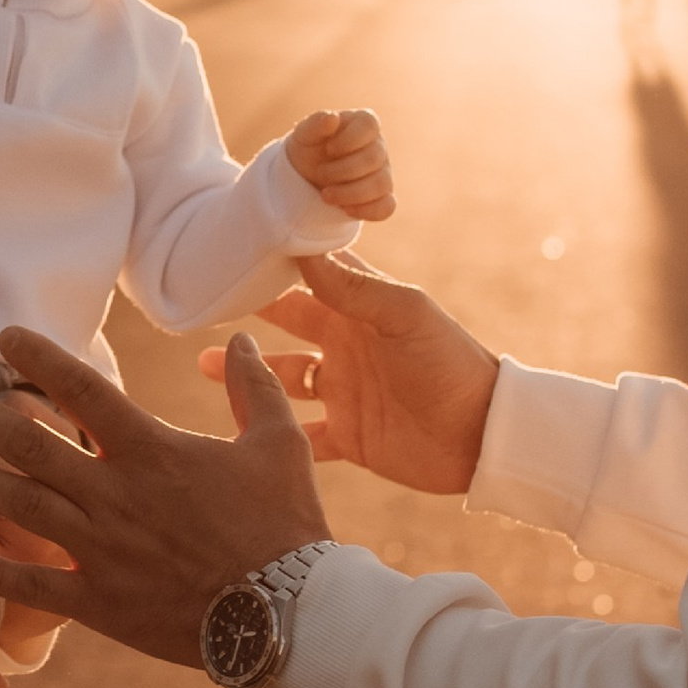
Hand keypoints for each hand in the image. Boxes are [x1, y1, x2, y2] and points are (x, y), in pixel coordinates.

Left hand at [0, 327, 326, 667]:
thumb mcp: (279, 443)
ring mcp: (102, 550)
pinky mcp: (101, 602)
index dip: (41, 359)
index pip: (83, 391)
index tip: (5, 337)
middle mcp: (115, 494)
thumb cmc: (286, 525)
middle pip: (30, 445)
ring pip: (21, 507)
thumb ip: (254, 388)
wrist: (288, 612)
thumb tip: (240, 342)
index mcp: (153, 451)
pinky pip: (36, 585)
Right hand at [198, 251, 499, 496]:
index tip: (233, 249)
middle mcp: (347, 347)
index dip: (277, 265)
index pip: (311, 278)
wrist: (485, 435)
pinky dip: (270, 436)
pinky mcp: (348, 438)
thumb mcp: (406, 315)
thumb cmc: (451, 362)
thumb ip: (356, 287)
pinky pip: (300, 437)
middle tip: (204, 306)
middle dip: (249, 317)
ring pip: (283, 382)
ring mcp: (344, 393)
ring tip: (202, 365)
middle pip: (288, 326)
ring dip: (247, 376)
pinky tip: (236, 434)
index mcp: (360, 311)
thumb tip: (305, 252)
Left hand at [285, 105, 395, 222]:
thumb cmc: (310, 148)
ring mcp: (384, 172)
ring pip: (381, 184)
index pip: (370, 126)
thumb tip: (332, 118)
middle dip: (342, 171)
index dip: (349, 140)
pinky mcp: (383, 197)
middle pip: (374, 159)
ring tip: (325, 195)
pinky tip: (344, 209)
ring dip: (350, 193)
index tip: (329, 149)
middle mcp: (378, 146)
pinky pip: (387, 206)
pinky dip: (365, 210)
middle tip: (320, 174)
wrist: (306, 176)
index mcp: (363, 123)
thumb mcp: (305, 134)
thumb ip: (316, 123)